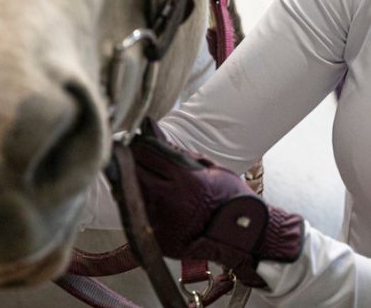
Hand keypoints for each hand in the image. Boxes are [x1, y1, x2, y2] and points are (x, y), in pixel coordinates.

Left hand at [129, 121, 304, 286]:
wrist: (243, 233)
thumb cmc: (229, 197)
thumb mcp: (208, 167)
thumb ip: (177, 152)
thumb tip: (151, 130)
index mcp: (183, 178)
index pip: (146, 154)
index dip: (136, 145)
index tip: (133, 141)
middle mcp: (169, 199)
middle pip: (133, 174)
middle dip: (127, 163)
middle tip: (128, 158)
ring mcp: (163, 222)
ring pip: (130, 196)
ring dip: (128, 185)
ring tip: (134, 179)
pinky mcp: (159, 240)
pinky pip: (138, 219)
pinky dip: (136, 206)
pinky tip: (142, 200)